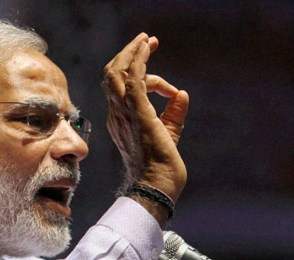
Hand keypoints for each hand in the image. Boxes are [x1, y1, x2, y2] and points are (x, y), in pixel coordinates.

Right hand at [103, 33, 188, 206]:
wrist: (157, 184)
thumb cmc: (161, 167)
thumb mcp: (168, 134)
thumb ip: (173, 114)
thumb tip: (182, 94)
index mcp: (120, 121)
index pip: (122, 91)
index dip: (144, 80)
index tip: (167, 86)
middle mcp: (117, 115)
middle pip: (111, 76)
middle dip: (129, 55)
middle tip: (147, 42)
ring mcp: (124, 113)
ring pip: (116, 72)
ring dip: (132, 52)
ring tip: (146, 40)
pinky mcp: (138, 112)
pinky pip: (132, 78)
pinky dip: (140, 59)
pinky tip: (148, 47)